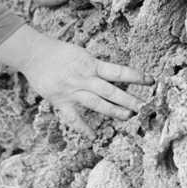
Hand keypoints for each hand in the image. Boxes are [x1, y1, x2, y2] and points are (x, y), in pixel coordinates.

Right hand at [0, 24, 151, 136]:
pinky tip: (93, 136)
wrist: (34, 54)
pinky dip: (83, 128)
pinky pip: (73, 118)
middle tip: (146, 107)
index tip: (152, 80)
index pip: (118, 71)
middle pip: (111, 91)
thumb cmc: (59, 51)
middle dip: (130, 100)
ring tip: (128, 117)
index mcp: (91, 64)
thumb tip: (115, 75)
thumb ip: (96, 66)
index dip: (136, 76)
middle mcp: (84, 78)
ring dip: (113, 111)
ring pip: (96, 104)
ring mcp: (72, 91)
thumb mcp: (82, 53)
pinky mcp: (60, 101)